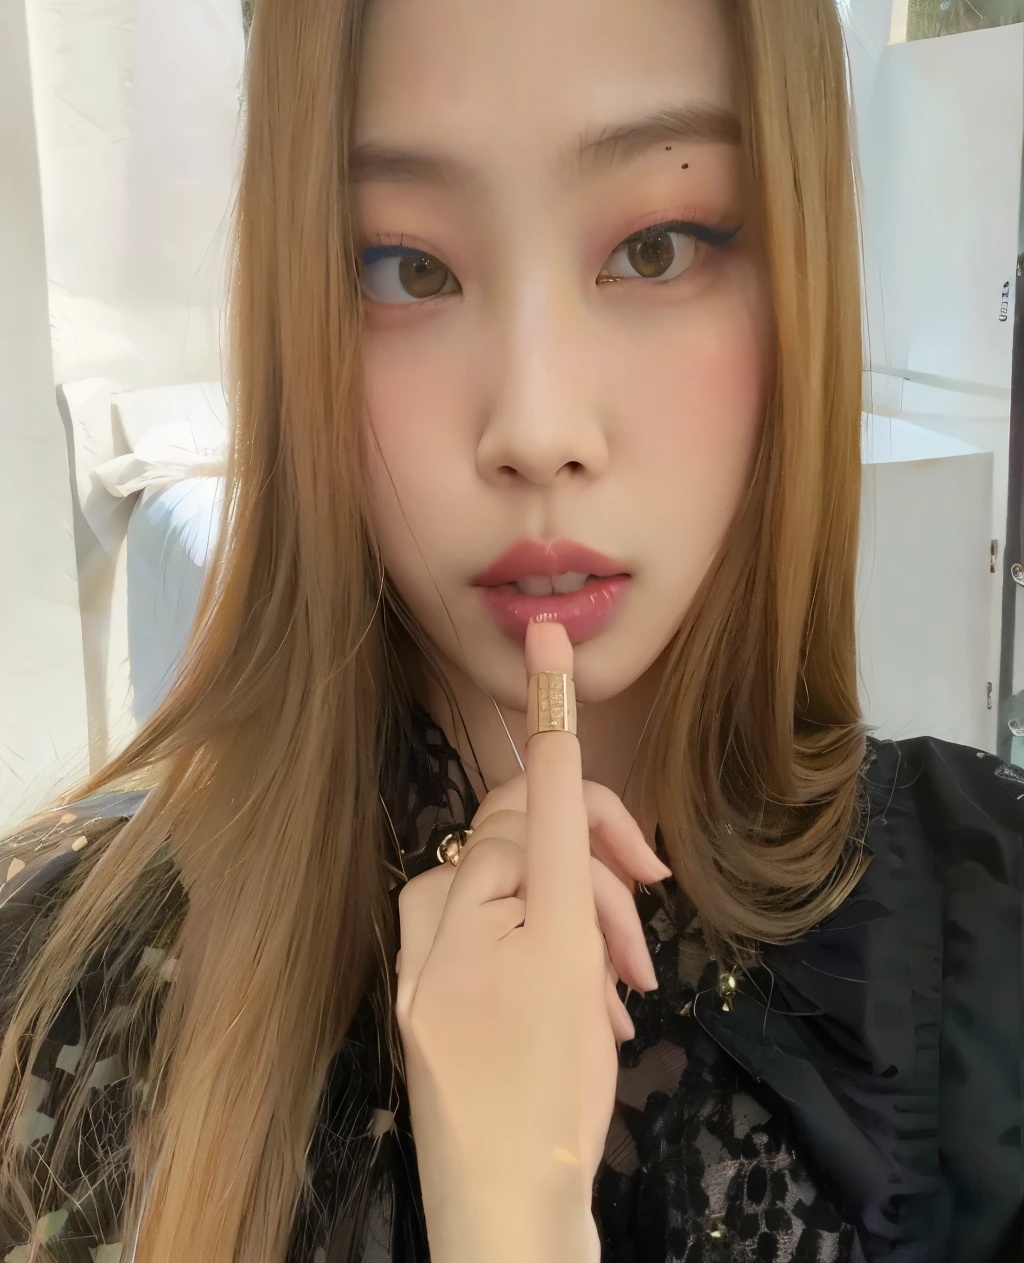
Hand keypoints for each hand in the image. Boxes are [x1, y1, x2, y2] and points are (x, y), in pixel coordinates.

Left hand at [394, 620, 671, 1262]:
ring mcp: (433, 963)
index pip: (531, 790)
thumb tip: (549, 784)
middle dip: (600, 882)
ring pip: (530, 899)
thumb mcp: (568, 965)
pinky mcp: (438, 1003)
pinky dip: (554, 964)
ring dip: (586, 933)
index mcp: (475, 901)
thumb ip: (562, 860)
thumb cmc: (547, 1092)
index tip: (548, 627)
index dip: (551, 710)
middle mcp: (439, 918)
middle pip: (536, 850)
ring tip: (626, 990)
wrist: (507, 1212)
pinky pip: (502, 947)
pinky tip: (593, 1011)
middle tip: (648, 929)